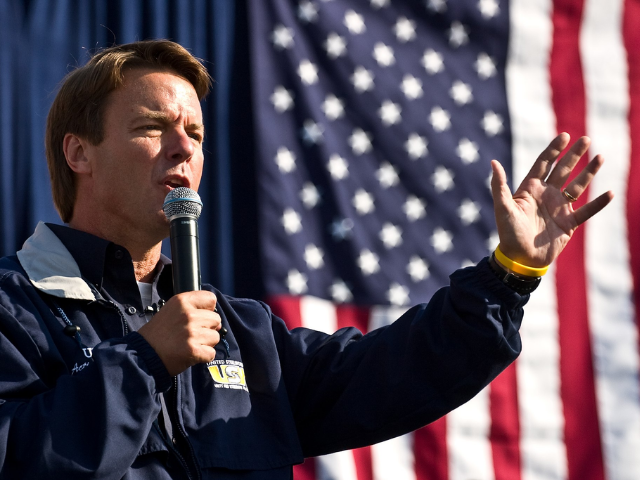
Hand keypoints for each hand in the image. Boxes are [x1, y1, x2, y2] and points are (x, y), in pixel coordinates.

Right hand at [138, 291, 221, 375]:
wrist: (142, 355)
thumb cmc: (157, 334)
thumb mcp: (170, 310)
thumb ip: (191, 309)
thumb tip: (215, 320)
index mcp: (182, 301)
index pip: (211, 298)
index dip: (208, 309)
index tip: (200, 317)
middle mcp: (188, 314)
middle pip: (216, 319)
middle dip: (207, 328)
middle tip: (191, 335)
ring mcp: (191, 332)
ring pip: (215, 337)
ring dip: (206, 343)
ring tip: (189, 345)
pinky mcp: (193, 350)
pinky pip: (211, 353)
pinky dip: (203, 356)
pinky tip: (190, 355)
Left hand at [491, 133, 613, 267]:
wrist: (520, 258)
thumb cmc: (508, 233)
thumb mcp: (503, 208)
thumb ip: (499, 185)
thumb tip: (493, 162)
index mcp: (530, 189)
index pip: (544, 163)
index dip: (554, 149)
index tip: (565, 136)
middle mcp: (546, 195)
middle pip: (563, 170)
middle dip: (574, 154)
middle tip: (586, 138)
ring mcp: (559, 208)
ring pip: (578, 186)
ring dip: (589, 172)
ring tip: (600, 156)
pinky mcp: (569, 223)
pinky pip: (587, 210)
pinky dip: (598, 203)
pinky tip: (609, 193)